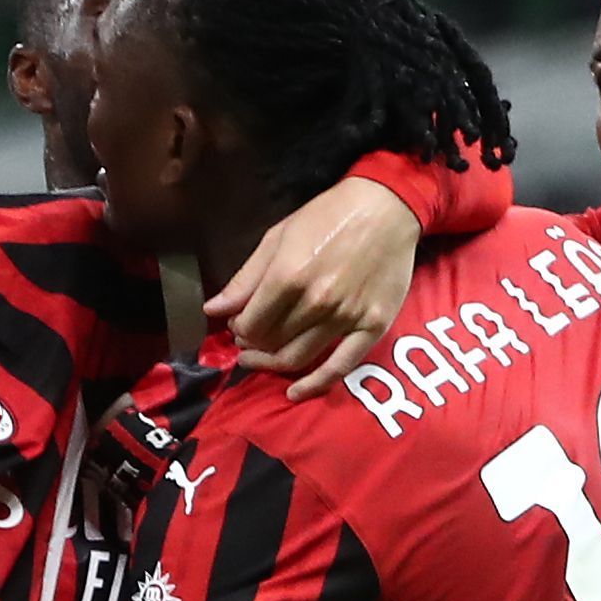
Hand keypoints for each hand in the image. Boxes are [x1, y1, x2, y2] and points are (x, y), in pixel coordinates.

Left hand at [204, 178, 422, 397]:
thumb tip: (213, 311)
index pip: (249, 324)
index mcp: (288, 277)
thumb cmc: (327, 217)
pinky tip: (294, 393)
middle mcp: (317, 302)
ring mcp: (346, 317)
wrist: (386, 207)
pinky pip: (340, 367)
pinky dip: (315, 385)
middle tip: (249, 340)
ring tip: (262, 358)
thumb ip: (245, 278)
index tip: (239, 324)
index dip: (239, 329)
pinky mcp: (373, 326)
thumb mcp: (278, 237)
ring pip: (298, 358)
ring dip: (272, 363)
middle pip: (271, 342)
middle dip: (253, 344)